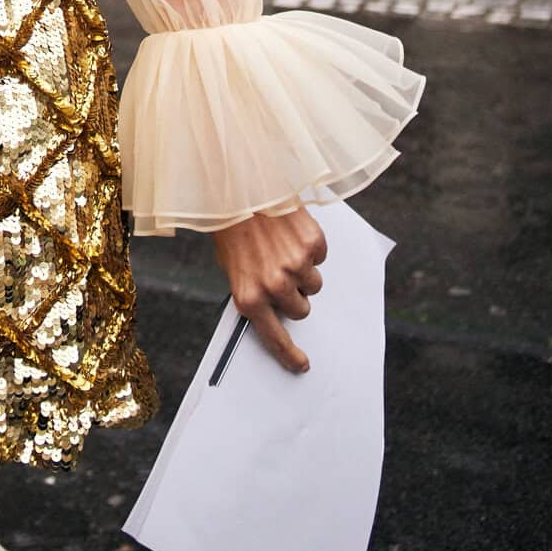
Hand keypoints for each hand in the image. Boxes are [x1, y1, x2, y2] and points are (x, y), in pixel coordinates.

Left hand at [211, 206, 327, 372]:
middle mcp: (274, 286)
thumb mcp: (232, 266)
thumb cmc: (231, 227)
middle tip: (280, 272)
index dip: (290, 355)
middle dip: (294, 295)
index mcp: (250, 296)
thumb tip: (273, 312)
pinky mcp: (312, 244)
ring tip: (281, 246)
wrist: (238, 186)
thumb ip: (254, 291)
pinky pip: (320, 257)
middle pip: (302, 310)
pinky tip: (289, 231)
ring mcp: (295, 265)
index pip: (275, 338)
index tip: (301, 364)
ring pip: (314, 284)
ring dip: (302, 271)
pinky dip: (309, 247)